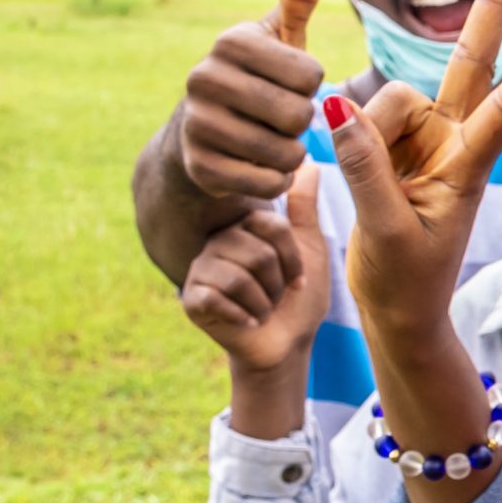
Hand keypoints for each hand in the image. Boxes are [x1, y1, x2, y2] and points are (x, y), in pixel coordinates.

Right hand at [176, 0, 330, 200]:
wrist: (199, 138)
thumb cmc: (257, 81)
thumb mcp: (278, 39)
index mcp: (229, 42)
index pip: (311, 75)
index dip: (311, 87)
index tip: (288, 85)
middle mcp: (202, 78)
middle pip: (298, 115)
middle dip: (301, 124)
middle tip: (281, 119)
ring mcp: (196, 124)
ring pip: (285, 151)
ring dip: (291, 154)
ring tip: (271, 140)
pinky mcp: (200, 168)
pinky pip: (268, 181)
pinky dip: (275, 179)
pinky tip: (260, 166)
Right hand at [181, 160, 327, 373]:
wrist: (286, 342)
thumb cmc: (299, 295)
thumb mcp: (309, 247)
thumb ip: (305, 207)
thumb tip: (310, 160)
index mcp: (244, 227)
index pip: (270, 225)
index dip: (292, 257)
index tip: (296, 276)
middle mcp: (218, 242)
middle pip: (256, 252)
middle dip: (277, 283)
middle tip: (275, 295)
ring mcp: (201, 269)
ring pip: (240, 275)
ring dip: (263, 301)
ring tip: (261, 306)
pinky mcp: (191, 298)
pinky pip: (217, 297)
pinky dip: (243, 315)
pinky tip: (246, 321)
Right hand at [326, 0, 501, 340]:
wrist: (397, 307)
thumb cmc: (404, 279)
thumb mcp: (387, 230)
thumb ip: (364, 168)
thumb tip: (339, 104)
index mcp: (469, 164)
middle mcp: (452, 138)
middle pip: (474, 59)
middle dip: (492, 4)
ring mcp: (421, 136)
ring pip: (388, 96)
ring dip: (367, 136)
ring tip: (377, 194)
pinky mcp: (388, 141)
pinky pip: (360, 115)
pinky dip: (349, 136)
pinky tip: (356, 170)